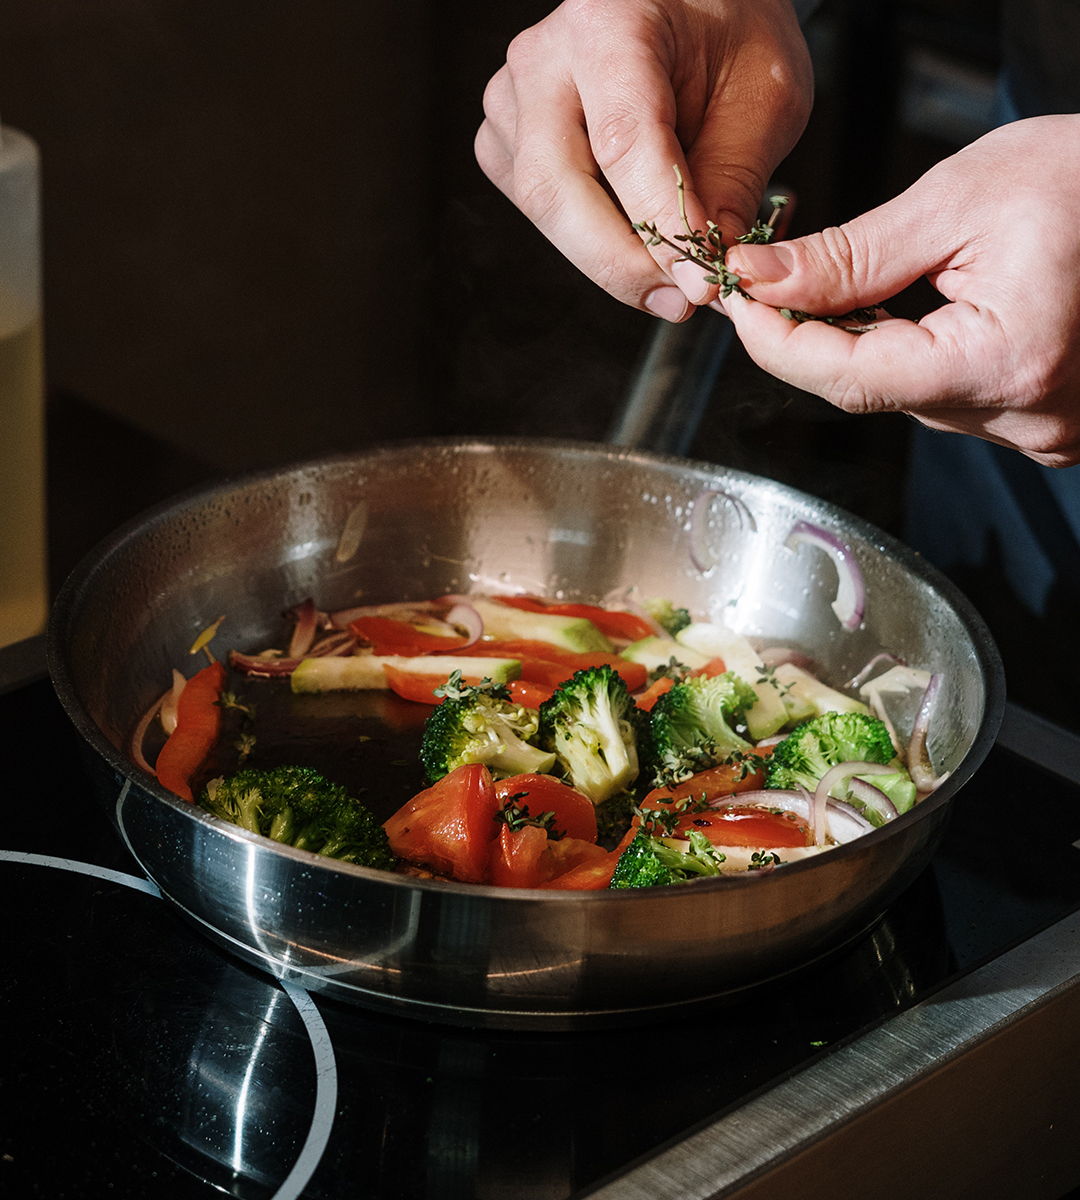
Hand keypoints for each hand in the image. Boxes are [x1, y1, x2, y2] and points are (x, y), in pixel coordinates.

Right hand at [475, 0, 812, 321]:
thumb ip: (734, 180)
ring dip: (609, 256)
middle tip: (682, 299)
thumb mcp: (765, 95)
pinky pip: (539, 212)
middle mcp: (543, 59)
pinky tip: (635, 235)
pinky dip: (590, 239)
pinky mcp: (508, 139)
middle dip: (622, 264)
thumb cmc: (730, 31)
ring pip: (544, 210)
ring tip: (674, 270)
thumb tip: (706, 266)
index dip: (660, 226)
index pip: (622, 144)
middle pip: (556, 189)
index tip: (700, 280)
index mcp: (609, 20)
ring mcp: (514, 100)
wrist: (691, 6)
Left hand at [719, 115, 1079, 465]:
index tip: (737, 302)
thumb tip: (763, 281)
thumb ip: (851, 257)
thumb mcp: (959, 199)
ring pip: (901, 397)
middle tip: (764, 285)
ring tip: (845, 286)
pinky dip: (907, 356)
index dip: (777, 343)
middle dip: (809, 338)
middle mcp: (1025, 417)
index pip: (848, 379)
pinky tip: (901, 312)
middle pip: (871, 391)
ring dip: (859, 346)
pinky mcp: (1038, 420)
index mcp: (1005, 364)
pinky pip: (942, 396)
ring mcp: (1038, 429)